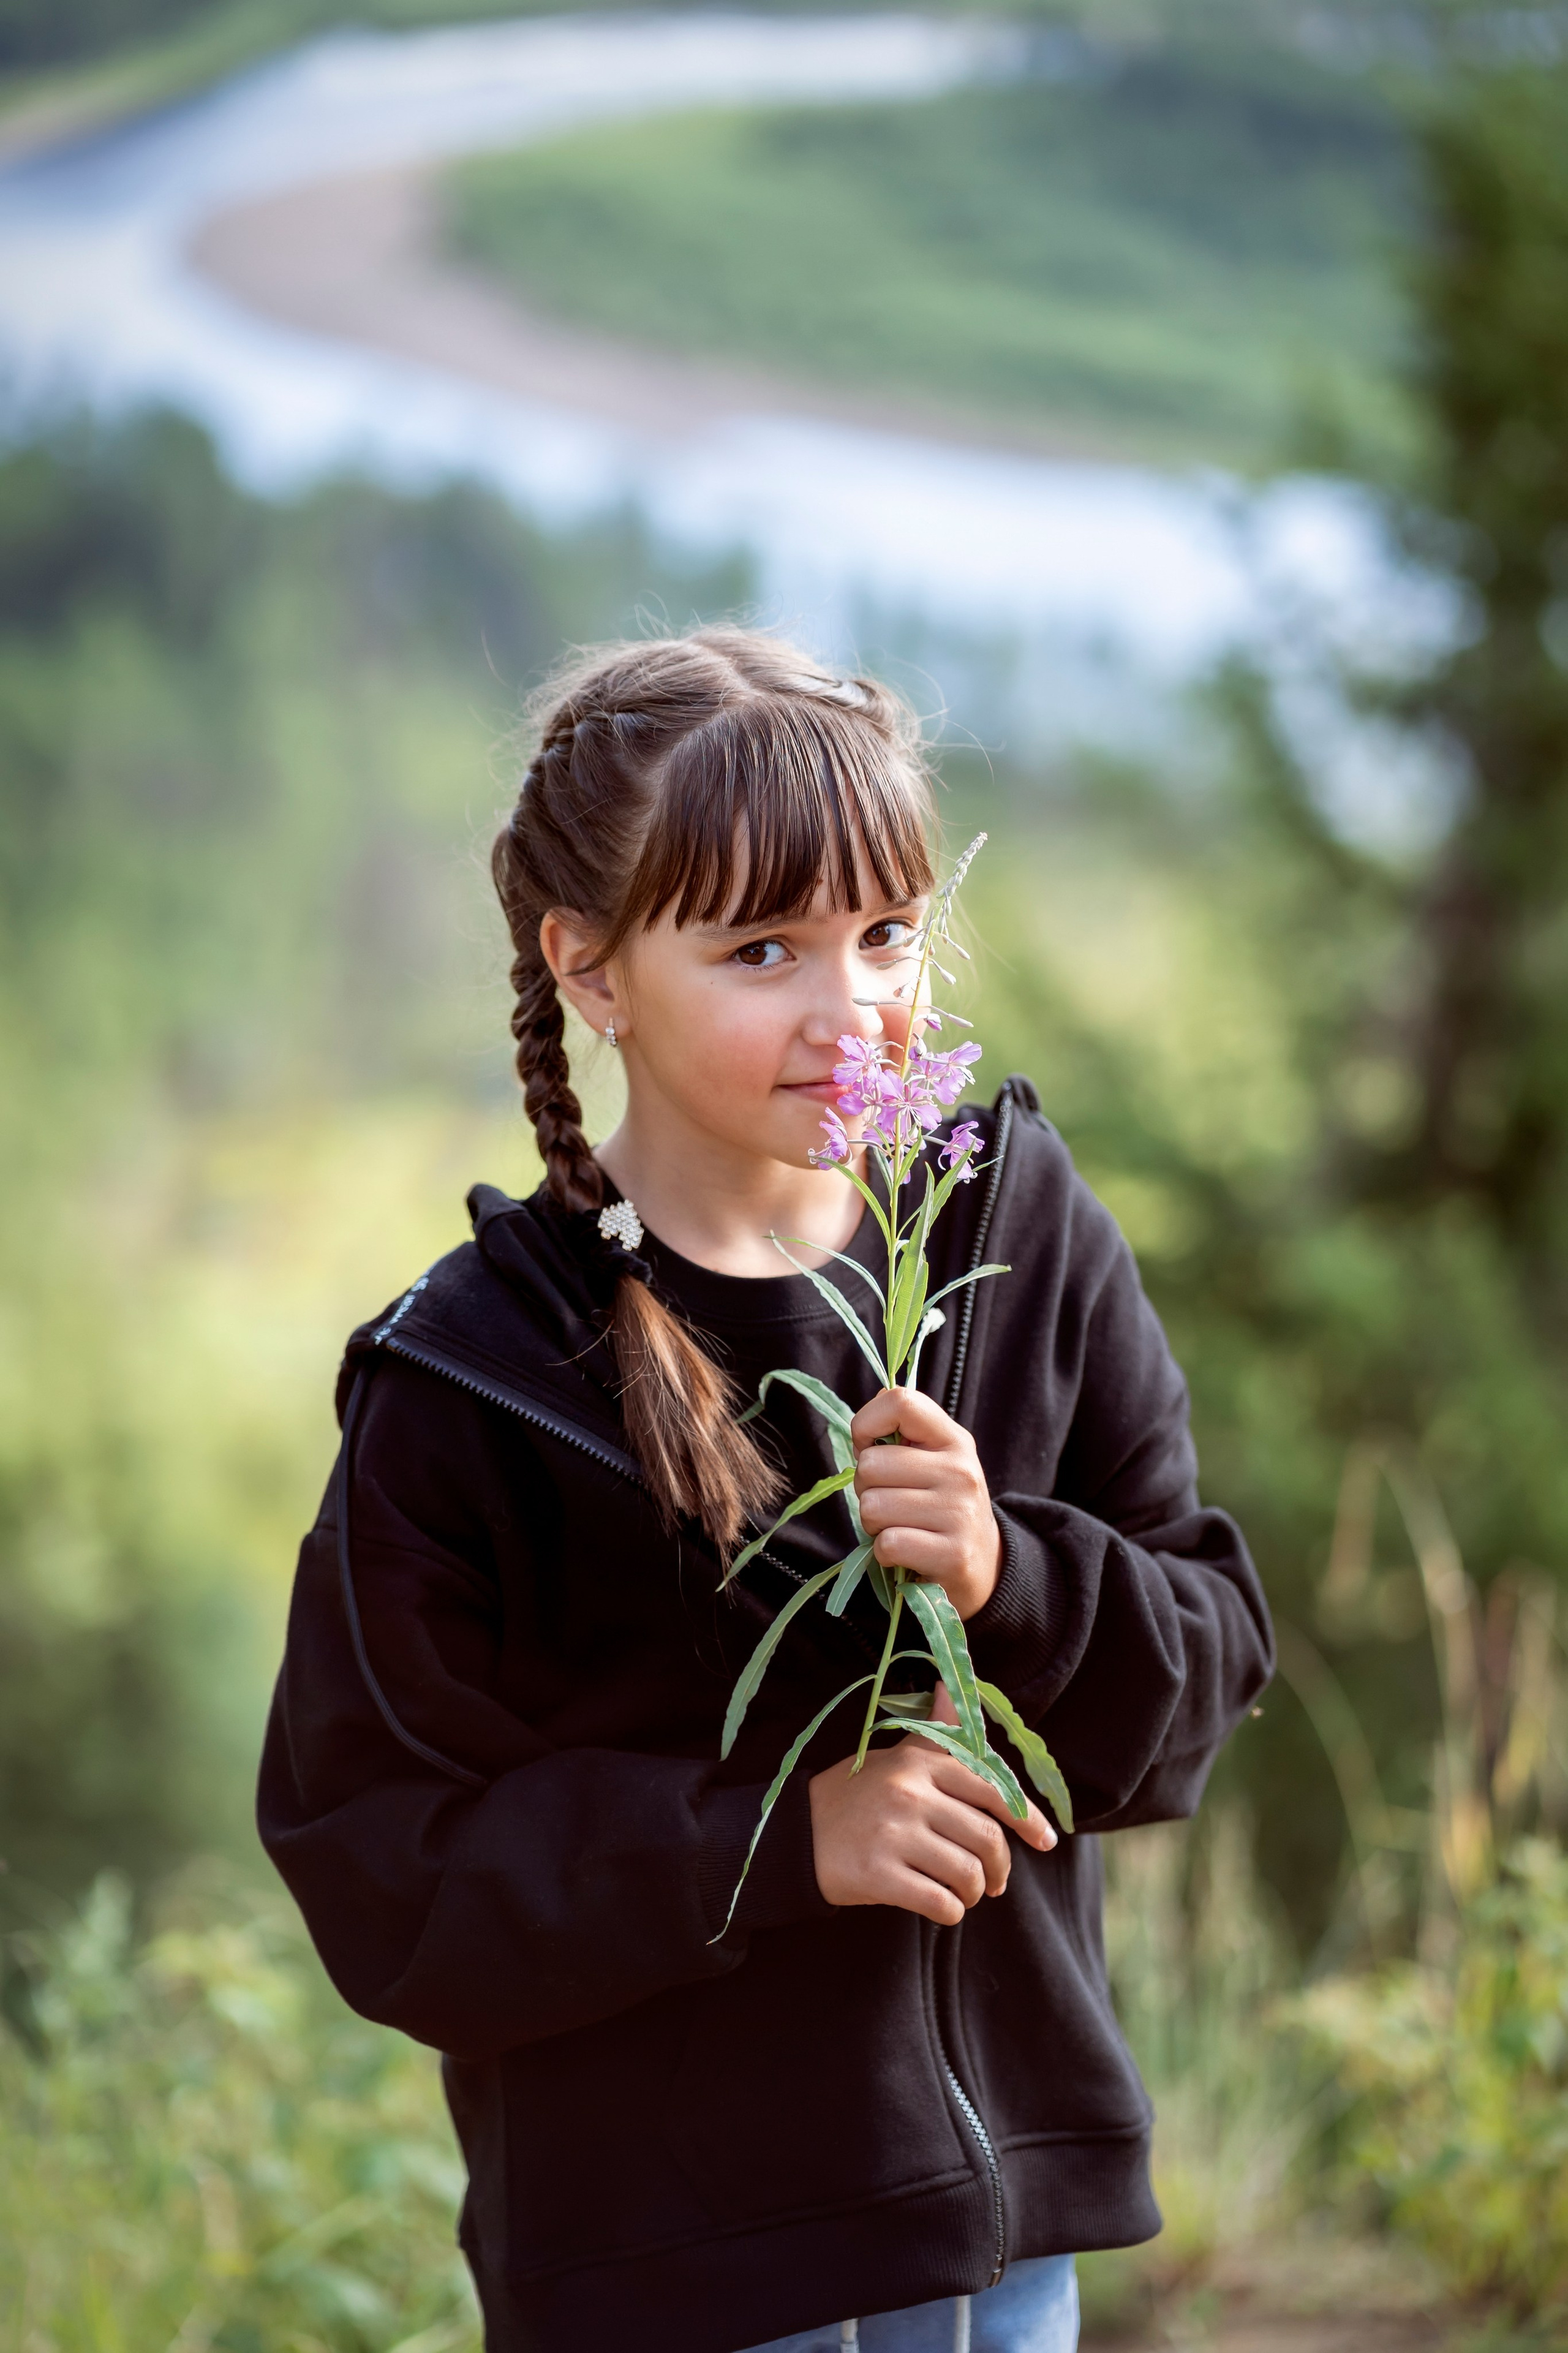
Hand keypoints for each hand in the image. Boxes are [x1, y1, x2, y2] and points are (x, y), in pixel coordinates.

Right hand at [808, 1685, 1054, 1923]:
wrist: (796, 1834)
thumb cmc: (856, 1796)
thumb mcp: (894, 1758)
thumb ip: (935, 1733)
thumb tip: (952, 1685)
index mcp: (920, 1763)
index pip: (992, 1789)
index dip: (1027, 1818)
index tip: (1047, 1841)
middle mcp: (910, 1794)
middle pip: (986, 1838)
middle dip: (1000, 1867)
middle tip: (994, 1882)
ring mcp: (893, 1834)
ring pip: (967, 1874)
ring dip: (975, 1893)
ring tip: (965, 1894)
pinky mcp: (878, 1875)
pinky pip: (940, 1902)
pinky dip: (951, 1912)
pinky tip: (943, 1907)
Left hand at [851, 1387, 1001, 1619]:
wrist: (986, 1565)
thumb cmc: (943, 1507)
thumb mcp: (934, 1460)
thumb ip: (904, 1430)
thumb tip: (876, 1395)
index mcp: (953, 1440)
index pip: (900, 1402)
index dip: (866, 1424)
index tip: (870, 1448)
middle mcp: (960, 1471)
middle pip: (871, 1464)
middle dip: (866, 1488)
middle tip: (892, 1502)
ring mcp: (959, 1513)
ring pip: (872, 1506)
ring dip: (874, 1524)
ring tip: (902, 1527)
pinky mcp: (952, 1554)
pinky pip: (887, 1544)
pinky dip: (885, 1552)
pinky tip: (907, 1552)